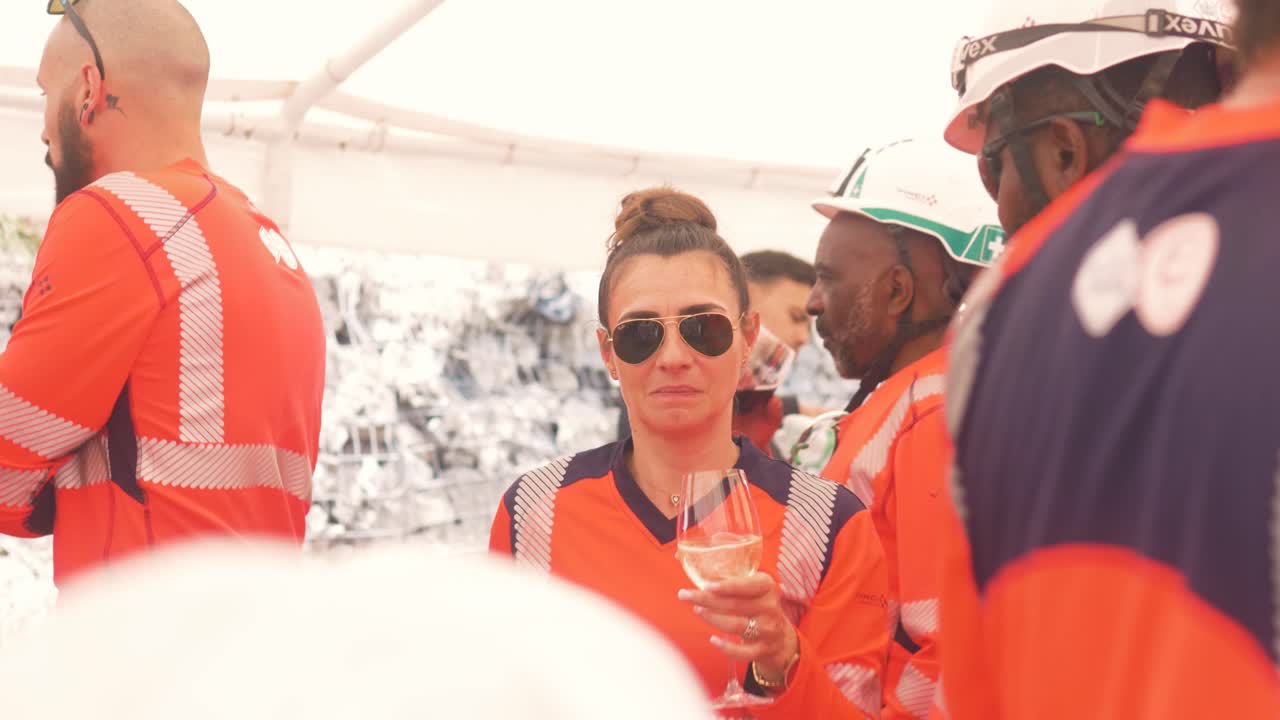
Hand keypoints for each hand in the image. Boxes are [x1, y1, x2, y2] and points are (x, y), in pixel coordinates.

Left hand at [678, 572, 798, 681]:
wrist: (780, 637)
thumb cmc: (757, 605)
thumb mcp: (752, 589)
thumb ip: (732, 580)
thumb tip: (696, 570)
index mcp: (767, 587)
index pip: (747, 586)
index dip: (727, 586)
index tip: (707, 585)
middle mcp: (769, 608)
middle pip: (735, 605)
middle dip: (706, 599)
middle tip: (684, 595)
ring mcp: (767, 630)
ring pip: (736, 625)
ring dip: (712, 618)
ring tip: (696, 610)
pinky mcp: (762, 650)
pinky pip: (743, 652)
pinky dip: (727, 647)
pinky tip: (713, 640)